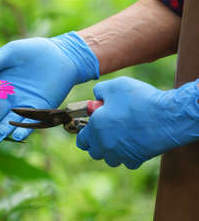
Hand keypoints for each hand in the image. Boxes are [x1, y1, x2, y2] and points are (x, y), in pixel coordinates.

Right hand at [0, 32, 99, 141]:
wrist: (60, 55)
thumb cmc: (31, 52)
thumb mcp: (10, 54)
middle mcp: (6, 99)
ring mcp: (22, 106)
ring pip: (9, 121)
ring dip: (2, 129)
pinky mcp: (38, 111)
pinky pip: (28, 123)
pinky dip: (22, 130)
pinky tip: (17, 135)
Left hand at [77, 76, 198, 168]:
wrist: (167, 116)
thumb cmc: (139, 100)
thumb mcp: (114, 86)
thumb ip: (100, 91)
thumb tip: (97, 97)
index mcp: (95, 128)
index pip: (81, 140)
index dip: (85, 133)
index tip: (93, 126)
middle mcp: (105, 145)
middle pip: (94, 152)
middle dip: (98, 142)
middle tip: (107, 130)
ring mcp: (120, 154)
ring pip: (110, 159)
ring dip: (112, 150)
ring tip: (121, 136)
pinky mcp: (137, 159)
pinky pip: (128, 162)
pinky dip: (129, 155)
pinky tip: (134, 142)